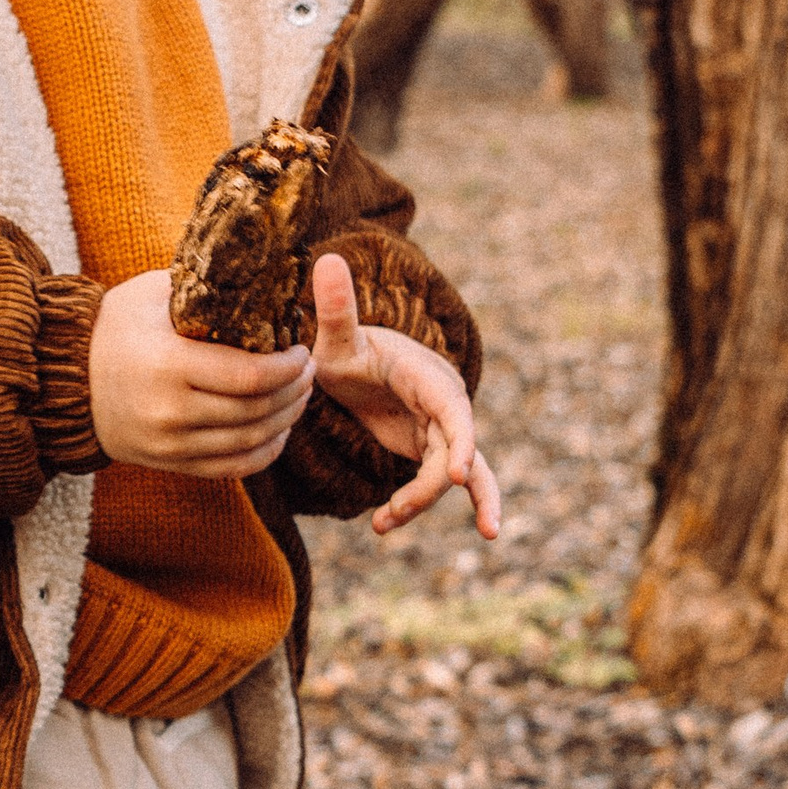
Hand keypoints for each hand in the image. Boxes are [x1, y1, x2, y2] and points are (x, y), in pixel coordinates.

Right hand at [88, 267, 314, 475]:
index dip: (288, 368)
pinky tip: (280, 430)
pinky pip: (232, 468)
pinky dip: (265, 452)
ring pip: (250, 441)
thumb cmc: (114, 326)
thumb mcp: (151, 294)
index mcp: (168, 365)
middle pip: (256, 410)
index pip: (250, 376)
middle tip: (311, 371)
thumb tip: (259, 273)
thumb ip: (203, 287)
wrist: (65, 379)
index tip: (302, 351)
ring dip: (287, 420)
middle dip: (295, 391)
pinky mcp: (169, 462)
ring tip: (301, 396)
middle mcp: (170, 411)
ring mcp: (169, 443)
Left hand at [310, 253, 502, 540]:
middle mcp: (445, 401)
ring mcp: (444, 428)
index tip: (459, 474)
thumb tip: (327, 258)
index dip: (460, 441)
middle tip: (397, 511)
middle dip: (432, 484)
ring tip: (384, 523)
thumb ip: (336, 308)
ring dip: (420, 500)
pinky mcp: (436, 448)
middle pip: (454, 450)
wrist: (355, 364)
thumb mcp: (336, 338)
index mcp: (427, 375)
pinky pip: (456, 480)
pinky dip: (456, 502)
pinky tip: (441, 530)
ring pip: (454, 472)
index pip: (453, 409)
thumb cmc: (347, 350)